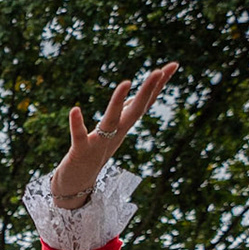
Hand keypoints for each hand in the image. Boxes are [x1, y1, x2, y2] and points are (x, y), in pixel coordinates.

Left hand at [51, 62, 177, 205]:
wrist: (76, 185)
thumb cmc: (93, 154)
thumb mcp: (112, 132)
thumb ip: (123, 115)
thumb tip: (135, 95)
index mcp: (123, 127)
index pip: (145, 103)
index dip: (159, 85)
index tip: (173, 64)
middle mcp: (115, 134)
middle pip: (136, 110)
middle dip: (148, 91)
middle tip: (159, 71)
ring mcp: (98, 144)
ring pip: (111, 121)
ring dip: (118, 102)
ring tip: (125, 82)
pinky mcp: (79, 152)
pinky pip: (79, 137)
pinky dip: (77, 124)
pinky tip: (75, 109)